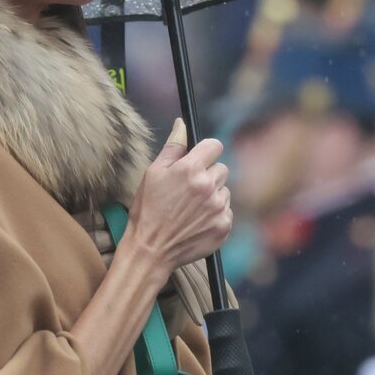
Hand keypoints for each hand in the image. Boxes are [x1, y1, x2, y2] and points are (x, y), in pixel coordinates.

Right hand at [123, 118, 232, 281]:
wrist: (150, 250)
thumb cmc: (148, 210)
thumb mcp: (153, 173)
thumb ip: (173, 147)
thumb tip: (182, 124)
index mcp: (191, 170)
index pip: (215, 146)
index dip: (206, 152)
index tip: (199, 160)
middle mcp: (208, 187)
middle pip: (221, 168)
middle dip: (207, 175)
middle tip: (188, 191)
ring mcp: (218, 208)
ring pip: (224, 191)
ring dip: (212, 196)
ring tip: (191, 209)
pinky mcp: (224, 226)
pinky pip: (226, 211)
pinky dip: (215, 215)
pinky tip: (197, 222)